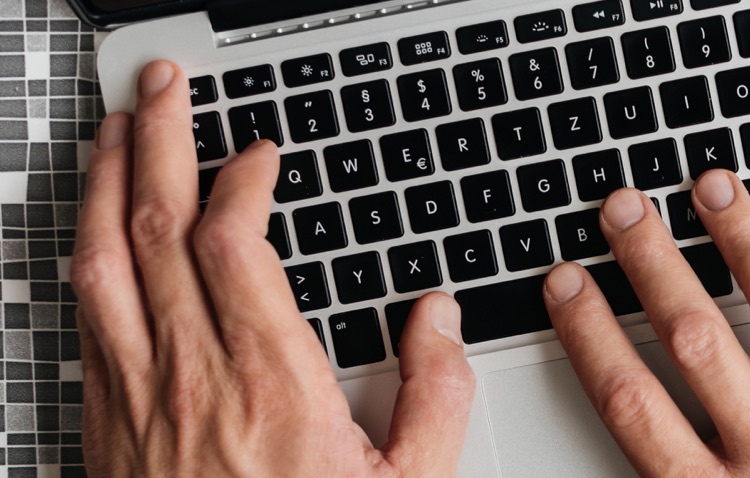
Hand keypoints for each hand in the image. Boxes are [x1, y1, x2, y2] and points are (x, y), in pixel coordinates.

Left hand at [73, 60, 474, 475]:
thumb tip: (440, 319)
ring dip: (104, 184)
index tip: (261, 153)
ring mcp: (135, 398)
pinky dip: (86, 254)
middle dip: (159, 141)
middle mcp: (190, 378)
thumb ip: (436, 397)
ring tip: (116, 135)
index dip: (241, 177)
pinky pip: (83, 317)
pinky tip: (97, 236)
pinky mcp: (103, 424)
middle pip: (155, 228)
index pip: (234, 242)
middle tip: (163, 87)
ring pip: (101, 262)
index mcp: (270, 385)